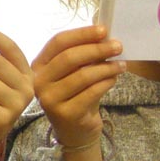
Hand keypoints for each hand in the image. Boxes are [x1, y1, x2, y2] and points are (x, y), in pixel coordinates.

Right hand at [30, 25, 125, 147]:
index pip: (58, 42)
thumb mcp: (74, 72)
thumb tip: (103, 33)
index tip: (104, 30)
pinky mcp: (66, 113)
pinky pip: (92, 91)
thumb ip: (83, 53)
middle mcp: (39, 82)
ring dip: (106, 67)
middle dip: (97, 49)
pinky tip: (114, 79)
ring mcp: (50, 99)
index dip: (82, 34)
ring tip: (121, 65)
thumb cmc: (76, 95)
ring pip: (83, 75)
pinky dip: (107, 82)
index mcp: (38, 66)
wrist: (75, 130)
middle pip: (69, 57)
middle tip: (118, 46)